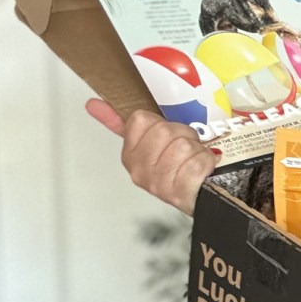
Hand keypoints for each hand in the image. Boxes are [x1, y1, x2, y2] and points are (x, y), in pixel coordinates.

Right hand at [85, 98, 218, 215]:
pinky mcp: (181, 190)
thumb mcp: (152, 143)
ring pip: (184, 144)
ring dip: (197, 149)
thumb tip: (93, 103)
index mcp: (130, 156)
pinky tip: (203, 170)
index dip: (161, 122)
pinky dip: (207, 161)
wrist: (202, 197)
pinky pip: (199, 160)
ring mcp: (159, 182)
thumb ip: (122, 123)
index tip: (167, 135)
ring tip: (194, 160)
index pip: (140, 119)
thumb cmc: (179, 169)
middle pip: (164, 130)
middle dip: (183, 134)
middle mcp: (140, 170)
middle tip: (186, 149)